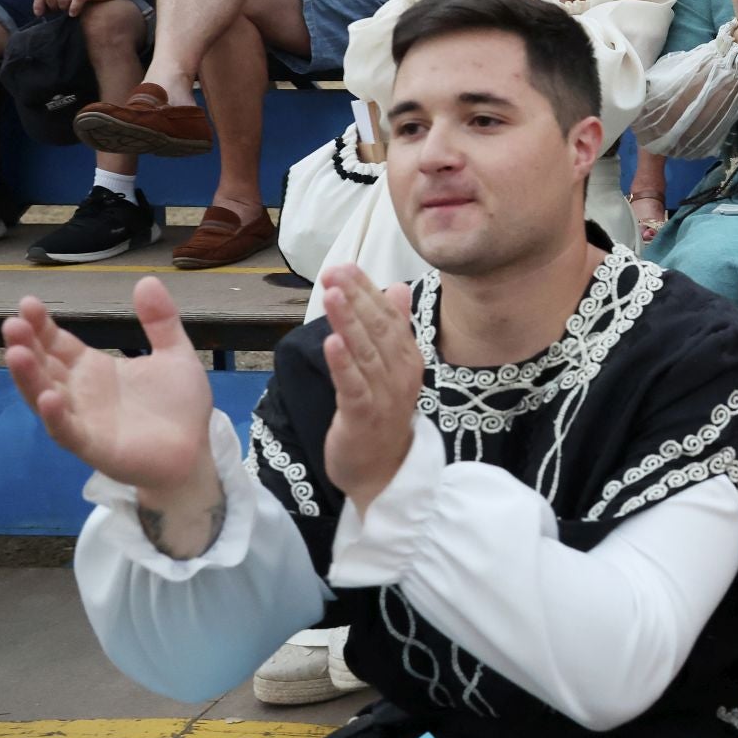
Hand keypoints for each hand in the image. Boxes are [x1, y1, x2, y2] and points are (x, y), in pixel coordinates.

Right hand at [3, 279, 214, 494]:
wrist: (195, 451)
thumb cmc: (178, 406)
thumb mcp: (174, 354)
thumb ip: (160, 320)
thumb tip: (146, 280)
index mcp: (94, 369)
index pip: (59, 343)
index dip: (42, 325)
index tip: (29, 303)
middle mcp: (80, 393)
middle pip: (44, 366)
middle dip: (27, 345)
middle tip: (13, 323)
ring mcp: (83, 420)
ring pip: (46, 396)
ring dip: (29, 377)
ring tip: (16, 353)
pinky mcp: (94, 446)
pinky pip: (68, 431)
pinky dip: (56, 416)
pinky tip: (50, 397)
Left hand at [319, 265, 422, 514]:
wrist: (384, 472)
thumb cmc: (383, 415)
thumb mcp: (392, 368)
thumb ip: (395, 327)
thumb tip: (398, 288)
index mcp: (406, 357)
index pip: (387, 316)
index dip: (366, 290)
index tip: (346, 266)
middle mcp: (399, 372)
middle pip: (377, 329)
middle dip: (355, 298)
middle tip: (336, 271)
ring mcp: (383, 394)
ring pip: (364, 352)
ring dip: (348, 321)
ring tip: (333, 294)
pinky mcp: (363, 416)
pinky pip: (353, 386)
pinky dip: (343, 363)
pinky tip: (331, 342)